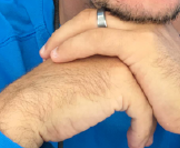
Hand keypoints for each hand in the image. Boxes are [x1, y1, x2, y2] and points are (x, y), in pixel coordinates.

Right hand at [0, 56, 156, 147]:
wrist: (30, 106)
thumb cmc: (47, 96)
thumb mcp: (77, 72)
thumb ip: (96, 68)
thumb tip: (113, 86)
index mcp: (101, 41)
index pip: (134, 64)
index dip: (139, 90)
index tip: (140, 112)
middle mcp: (113, 46)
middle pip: (145, 76)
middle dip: (149, 104)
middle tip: (147, 126)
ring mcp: (118, 62)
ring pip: (149, 93)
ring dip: (149, 120)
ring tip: (143, 138)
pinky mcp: (120, 83)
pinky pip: (144, 110)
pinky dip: (142, 129)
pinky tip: (135, 142)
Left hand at [40, 9, 179, 137]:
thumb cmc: (178, 99)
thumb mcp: (152, 73)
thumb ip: (134, 63)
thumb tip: (111, 69)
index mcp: (149, 26)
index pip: (106, 16)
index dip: (81, 28)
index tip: (61, 46)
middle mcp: (147, 22)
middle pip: (96, 13)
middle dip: (68, 29)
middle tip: (48, 48)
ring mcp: (145, 30)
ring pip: (93, 21)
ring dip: (65, 36)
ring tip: (48, 54)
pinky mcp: (141, 44)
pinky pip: (97, 37)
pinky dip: (73, 46)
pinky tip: (59, 57)